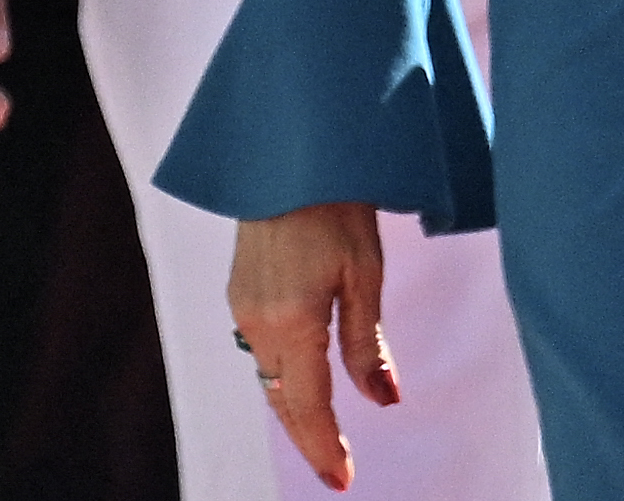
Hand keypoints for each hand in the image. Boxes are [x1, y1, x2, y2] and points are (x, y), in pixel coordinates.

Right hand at [233, 200, 396, 491]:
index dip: (326, 446)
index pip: (307, 405)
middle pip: (283, 400)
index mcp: (292, 322)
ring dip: (294, 408)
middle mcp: (257, 323)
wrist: (291, 155)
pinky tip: (302, 380)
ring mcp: (242, 308)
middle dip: (310, 437)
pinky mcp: (239, 293)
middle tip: (338, 470)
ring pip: (268, 378)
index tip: (344, 479)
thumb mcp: (366, 273)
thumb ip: (368, 342)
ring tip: (325, 436)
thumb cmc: (339, 205)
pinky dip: (283, 375)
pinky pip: (260, 350)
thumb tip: (384, 401)